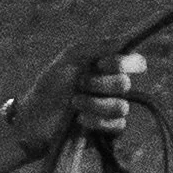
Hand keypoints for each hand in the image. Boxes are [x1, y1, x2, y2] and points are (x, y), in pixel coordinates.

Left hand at [0, 52, 144, 172]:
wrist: (35, 116)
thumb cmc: (51, 83)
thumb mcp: (70, 58)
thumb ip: (96, 47)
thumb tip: (123, 41)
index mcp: (108, 67)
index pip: (136, 62)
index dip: (125, 63)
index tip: (102, 63)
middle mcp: (114, 88)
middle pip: (124, 84)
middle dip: (99, 84)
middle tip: (79, 83)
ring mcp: (112, 110)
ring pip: (120, 107)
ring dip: (95, 104)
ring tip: (74, 102)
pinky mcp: (108, 131)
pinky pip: (117, 126)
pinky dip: (97, 121)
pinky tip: (80, 119)